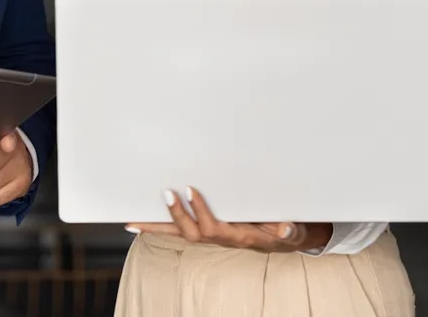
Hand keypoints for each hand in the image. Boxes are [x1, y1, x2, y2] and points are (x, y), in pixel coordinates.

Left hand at [126, 187, 332, 253]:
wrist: (281, 238)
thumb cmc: (283, 230)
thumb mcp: (291, 229)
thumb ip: (288, 229)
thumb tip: (284, 228)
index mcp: (238, 237)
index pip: (214, 228)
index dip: (201, 211)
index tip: (191, 188)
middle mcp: (220, 238)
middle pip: (191, 234)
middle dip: (176, 215)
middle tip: (165, 192)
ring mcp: (209, 235)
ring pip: (179, 233)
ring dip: (158, 225)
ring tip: (136, 218)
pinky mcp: (203, 230)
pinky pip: (177, 230)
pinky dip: (158, 227)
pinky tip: (139, 222)